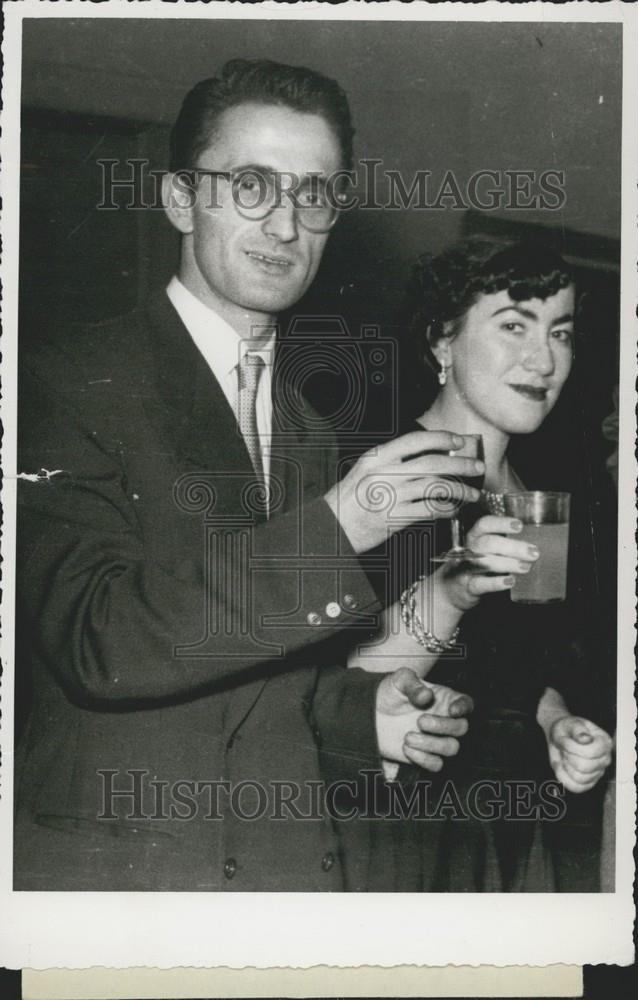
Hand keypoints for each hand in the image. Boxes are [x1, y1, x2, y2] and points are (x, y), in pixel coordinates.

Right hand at [324, 430, 482, 552]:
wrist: (333, 526)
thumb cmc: (351, 498)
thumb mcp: (366, 469)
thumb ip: (393, 461)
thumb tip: (431, 454)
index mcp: (376, 457)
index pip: (415, 441)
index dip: (441, 438)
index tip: (459, 440)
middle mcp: (385, 474)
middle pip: (432, 463)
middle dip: (461, 463)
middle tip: (477, 466)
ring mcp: (391, 496)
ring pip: (436, 487)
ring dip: (460, 490)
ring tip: (472, 493)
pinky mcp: (396, 518)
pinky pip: (430, 510)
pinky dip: (448, 509)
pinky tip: (455, 509)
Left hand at [375, 667, 472, 771]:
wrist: (372, 713)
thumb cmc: (390, 692)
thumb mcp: (399, 680)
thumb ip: (413, 684)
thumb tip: (426, 695)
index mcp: (444, 699)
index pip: (466, 703)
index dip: (464, 708)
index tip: (452, 710)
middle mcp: (445, 719)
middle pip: (462, 728)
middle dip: (443, 727)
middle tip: (420, 721)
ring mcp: (437, 739)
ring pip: (452, 748)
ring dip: (431, 744)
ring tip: (407, 737)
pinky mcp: (426, 756)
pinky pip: (436, 764)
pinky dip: (423, 759)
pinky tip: (406, 748)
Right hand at [437, 514, 539, 610]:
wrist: (450, 590)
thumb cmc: (473, 566)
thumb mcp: (483, 550)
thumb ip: (502, 544)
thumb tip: (532, 543)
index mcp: (474, 538)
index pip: (484, 524)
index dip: (501, 523)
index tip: (519, 525)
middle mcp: (468, 550)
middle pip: (488, 544)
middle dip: (512, 547)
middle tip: (533, 552)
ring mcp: (466, 569)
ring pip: (485, 563)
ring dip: (508, 564)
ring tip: (526, 566)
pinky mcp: (467, 587)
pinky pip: (481, 584)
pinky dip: (496, 583)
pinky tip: (510, 581)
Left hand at [547, 716, 612, 792]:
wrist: (560, 736)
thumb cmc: (567, 729)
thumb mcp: (570, 724)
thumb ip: (577, 730)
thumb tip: (585, 739)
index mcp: (604, 742)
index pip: (591, 752)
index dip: (573, 748)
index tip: (565, 740)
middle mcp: (605, 759)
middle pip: (585, 767)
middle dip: (568, 756)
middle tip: (564, 748)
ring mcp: (598, 772)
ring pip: (580, 778)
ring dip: (566, 766)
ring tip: (564, 756)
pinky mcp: (589, 782)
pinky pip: (576, 787)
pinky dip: (563, 778)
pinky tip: (561, 766)